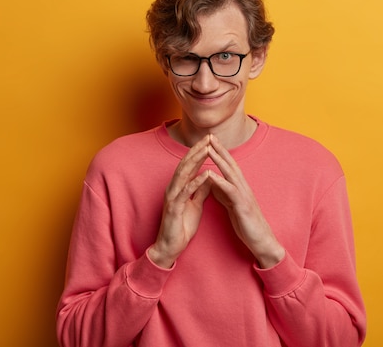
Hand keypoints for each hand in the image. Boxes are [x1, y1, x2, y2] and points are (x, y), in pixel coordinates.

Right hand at [149, 135, 211, 267]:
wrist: (171, 246)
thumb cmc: (182, 226)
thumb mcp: (195, 205)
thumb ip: (200, 191)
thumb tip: (209, 177)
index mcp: (179, 187)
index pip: (189, 165)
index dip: (199, 151)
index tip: (210, 140)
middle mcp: (174, 188)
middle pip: (185, 164)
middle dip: (197, 149)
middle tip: (208, 137)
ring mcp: (172, 197)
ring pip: (184, 174)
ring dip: (196, 160)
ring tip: (207, 148)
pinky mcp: (174, 207)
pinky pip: (186, 192)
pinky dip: (196, 181)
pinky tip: (206, 174)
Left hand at [206, 135, 284, 267]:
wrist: (261, 240)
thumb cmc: (247, 224)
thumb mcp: (232, 205)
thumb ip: (224, 193)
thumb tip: (213, 182)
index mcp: (240, 187)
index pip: (229, 165)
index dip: (220, 152)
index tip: (210, 140)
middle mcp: (243, 187)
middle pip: (231, 164)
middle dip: (220, 149)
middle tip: (210, 135)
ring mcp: (244, 195)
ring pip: (230, 173)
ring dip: (219, 159)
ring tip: (208, 148)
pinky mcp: (242, 205)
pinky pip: (230, 190)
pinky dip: (219, 181)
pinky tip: (210, 174)